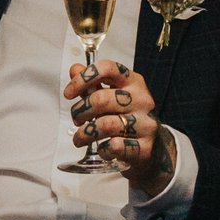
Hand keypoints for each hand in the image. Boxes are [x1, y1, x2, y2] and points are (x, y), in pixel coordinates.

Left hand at [65, 60, 174, 194]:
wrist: (151, 145)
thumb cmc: (126, 116)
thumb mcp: (111, 94)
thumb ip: (92, 82)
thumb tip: (75, 70)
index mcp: (133, 81)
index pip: (107, 69)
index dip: (83, 79)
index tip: (68, 93)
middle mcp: (142, 99)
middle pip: (101, 99)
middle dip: (80, 111)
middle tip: (76, 119)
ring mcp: (146, 123)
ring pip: (106, 125)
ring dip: (85, 133)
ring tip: (80, 138)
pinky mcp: (145, 146)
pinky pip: (116, 146)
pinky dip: (103, 149)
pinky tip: (101, 148)